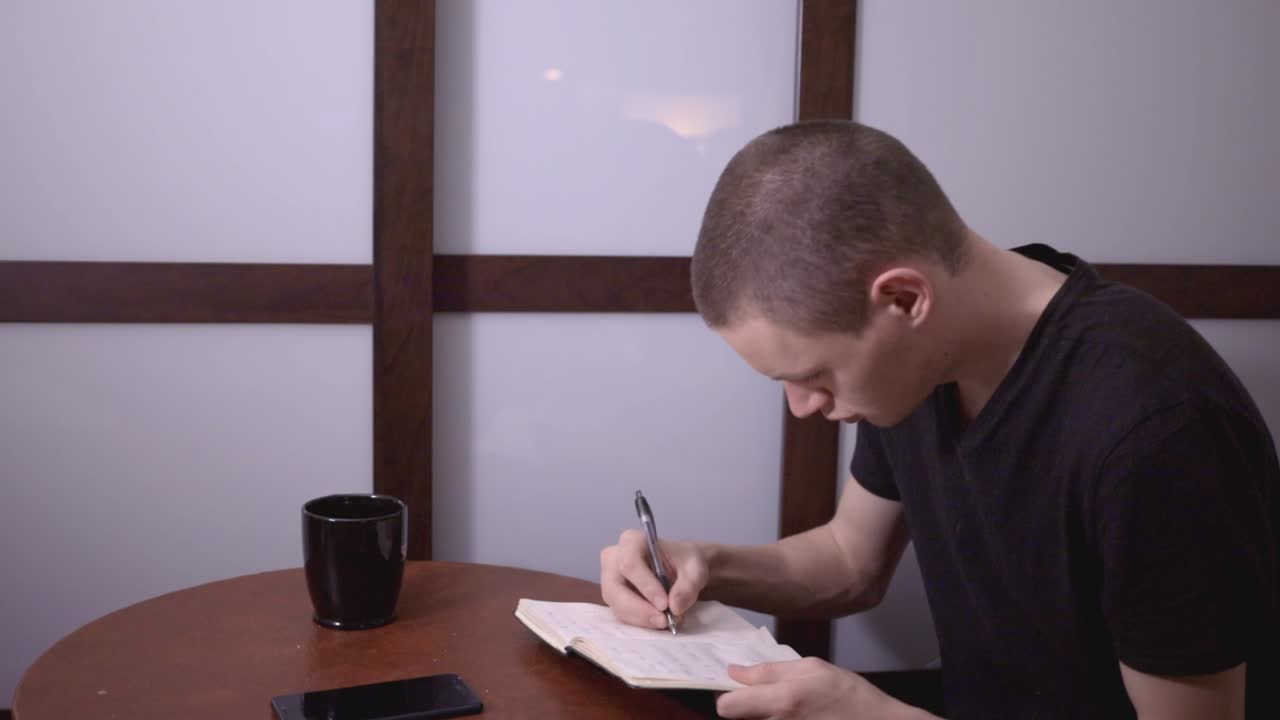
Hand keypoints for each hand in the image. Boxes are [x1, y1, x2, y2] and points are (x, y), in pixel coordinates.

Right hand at [599, 529, 708, 629]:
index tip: (665, 604)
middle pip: (615, 588)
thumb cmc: (685, 562)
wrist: (683, 571)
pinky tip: (659, 623)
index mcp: (631, 541)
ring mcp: (611, 581)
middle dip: (640, 609)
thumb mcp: (695, 569)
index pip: (629, 563)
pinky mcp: (615, 599)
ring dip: (642, 619)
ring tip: (667, 622)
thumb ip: (688, 586)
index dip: (645, 585)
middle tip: (664, 621)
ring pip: (617, 606)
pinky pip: (622, 615)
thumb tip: (675, 607)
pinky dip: (641, 623)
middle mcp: (614, 559)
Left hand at [717, 657, 901, 718]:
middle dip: (745, 708)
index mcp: (783, 701)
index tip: (739, 690)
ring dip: (764, 716)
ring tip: (793, 710)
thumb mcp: (812, 668)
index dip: (728, 697)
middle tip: (767, 699)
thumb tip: (734, 673)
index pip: (726, 708)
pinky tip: (801, 718)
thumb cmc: (850, 696)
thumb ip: (769, 671)